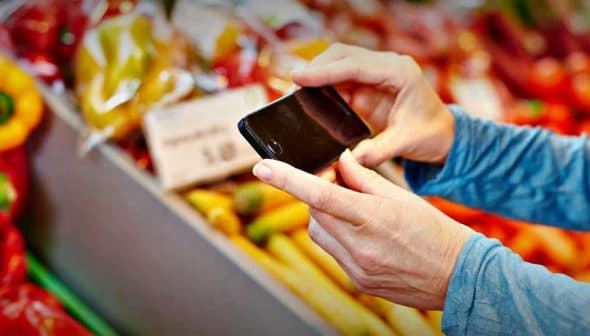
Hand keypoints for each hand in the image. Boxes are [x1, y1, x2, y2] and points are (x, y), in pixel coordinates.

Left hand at [252, 151, 473, 309]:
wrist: (458, 275)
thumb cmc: (434, 230)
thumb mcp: (401, 196)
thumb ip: (363, 178)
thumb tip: (338, 161)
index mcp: (372, 218)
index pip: (320, 194)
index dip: (287, 179)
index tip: (261, 167)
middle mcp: (360, 246)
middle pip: (314, 212)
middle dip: (318, 193)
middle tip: (338, 183)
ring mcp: (357, 268)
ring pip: (319, 233)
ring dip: (325, 216)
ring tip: (354, 211)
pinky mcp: (358, 282)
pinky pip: (333, 252)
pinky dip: (337, 237)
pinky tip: (360, 234)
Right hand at [292, 43, 453, 166]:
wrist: (443, 134)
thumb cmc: (430, 134)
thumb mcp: (407, 144)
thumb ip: (379, 151)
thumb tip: (350, 159)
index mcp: (400, 72)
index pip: (355, 65)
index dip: (325, 71)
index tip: (298, 77)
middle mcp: (386, 66)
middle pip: (342, 55)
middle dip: (316, 68)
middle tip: (292, 85)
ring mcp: (375, 73)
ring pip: (338, 63)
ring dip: (317, 76)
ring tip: (295, 93)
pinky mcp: (367, 84)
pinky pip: (339, 80)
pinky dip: (323, 87)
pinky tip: (309, 99)